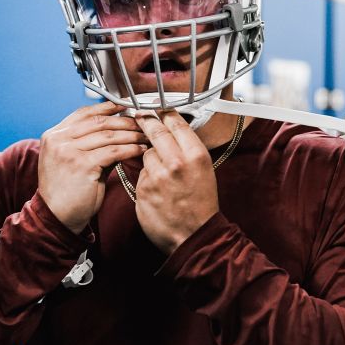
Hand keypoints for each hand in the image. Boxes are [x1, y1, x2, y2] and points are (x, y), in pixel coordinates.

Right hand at [38, 102, 147, 232]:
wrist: (57, 217)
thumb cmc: (67, 191)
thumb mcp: (73, 160)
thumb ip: (90, 144)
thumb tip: (119, 131)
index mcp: (54, 135)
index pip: (84, 113)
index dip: (106, 107)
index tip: (125, 105)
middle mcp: (59, 140)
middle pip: (99, 122)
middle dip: (124, 121)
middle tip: (143, 123)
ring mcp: (69, 151)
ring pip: (108, 135)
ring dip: (131, 134)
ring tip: (146, 136)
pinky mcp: (82, 164)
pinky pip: (113, 151)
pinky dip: (130, 149)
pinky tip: (140, 149)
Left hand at [134, 111, 218, 253]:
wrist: (194, 236)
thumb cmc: (201, 204)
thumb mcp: (204, 170)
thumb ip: (188, 149)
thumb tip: (173, 129)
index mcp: (195, 155)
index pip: (175, 122)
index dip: (164, 112)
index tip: (157, 107)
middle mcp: (176, 162)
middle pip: (154, 130)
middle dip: (146, 121)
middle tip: (140, 115)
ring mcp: (157, 176)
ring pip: (145, 153)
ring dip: (149, 157)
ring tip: (162, 173)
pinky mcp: (143, 189)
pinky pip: (140, 174)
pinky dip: (146, 177)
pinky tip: (157, 189)